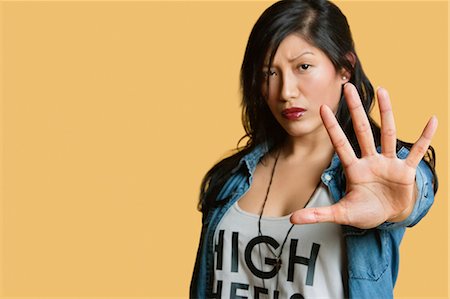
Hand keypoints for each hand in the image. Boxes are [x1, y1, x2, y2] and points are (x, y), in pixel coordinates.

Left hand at [290, 83, 437, 228]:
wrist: (389, 216)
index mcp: (354, 169)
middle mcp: (370, 161)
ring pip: (388, 133)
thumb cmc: (365, 211)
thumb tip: (291, 219)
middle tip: (348, 87)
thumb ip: (318, 214)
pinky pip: (417, 151)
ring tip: (383, 91)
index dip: (332, 127)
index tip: (323, 107)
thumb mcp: (341, 214)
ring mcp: (389, 163)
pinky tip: (432, 120)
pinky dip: (425, 138)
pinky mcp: (405, 170)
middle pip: (362, 130)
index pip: (340, 143)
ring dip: (387, 112)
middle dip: (355, 109)